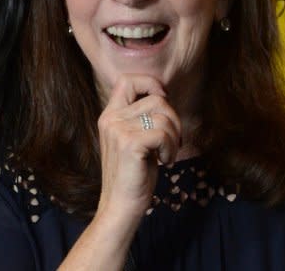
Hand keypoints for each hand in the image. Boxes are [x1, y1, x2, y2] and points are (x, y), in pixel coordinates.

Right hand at [95, 74, 181, 220]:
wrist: (120, 205)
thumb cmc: (133, 175)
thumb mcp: (134, 139)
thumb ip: (141, 118)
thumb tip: (164, 96)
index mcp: (109, 115)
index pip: (126, 79)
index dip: (150, 84)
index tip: (162, 104)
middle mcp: (110, 118)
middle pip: (156, 99)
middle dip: (174, 119)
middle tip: (171, 141)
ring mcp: (118, 130)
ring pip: (164, 116)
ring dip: (175, 137)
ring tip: (166, 154)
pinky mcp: (129, 143)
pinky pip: (163, 133)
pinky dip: (171, 148)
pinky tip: (164, 162)